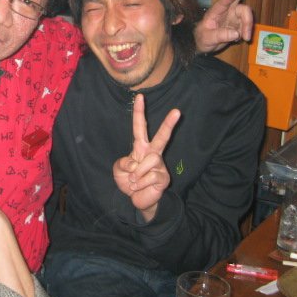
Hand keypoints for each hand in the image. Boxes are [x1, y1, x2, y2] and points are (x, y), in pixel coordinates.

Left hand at [113, 94, 179, 221]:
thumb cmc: (128, 181)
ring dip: (137, 174)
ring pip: (150, 160)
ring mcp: (160, 165)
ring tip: (134, 182)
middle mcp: (152, 153)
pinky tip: (140, 187)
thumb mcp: (119, 170)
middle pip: (162, 136)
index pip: (139, 127)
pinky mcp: (164, 177)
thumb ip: (123, 163)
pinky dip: (140, 184)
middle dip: (169, 124)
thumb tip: (135, 164)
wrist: (136, 200)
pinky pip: (150, 176)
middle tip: (177, 111)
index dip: (138, 112)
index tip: (139, 96)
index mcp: (140, 147)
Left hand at [194, 0, 259, 53]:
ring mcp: (235, 15)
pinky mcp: (240, 22)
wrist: (205, 44)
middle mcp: (227, 9)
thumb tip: (236, 33)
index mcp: (216, 10)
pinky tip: (240, 39)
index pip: (225, 0)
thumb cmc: (202, 37)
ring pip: (247, 14)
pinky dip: (247, 32)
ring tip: (246, 38)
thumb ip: (220, 35)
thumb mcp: (207, 38)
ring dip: (248, 25)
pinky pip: (248, 25)